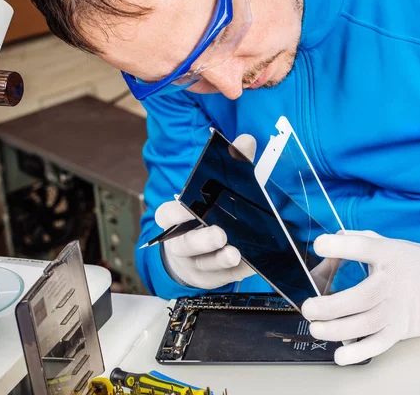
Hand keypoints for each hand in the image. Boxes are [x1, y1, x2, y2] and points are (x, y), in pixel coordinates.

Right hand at [154, 134, 256, 288]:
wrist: (195, 252)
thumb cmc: (204, 214)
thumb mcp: (214, 188)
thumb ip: (231, 164)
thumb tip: (246, 140)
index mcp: (172, 219)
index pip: (168, 215)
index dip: (178, 213)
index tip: (191, 208)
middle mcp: (179, 243)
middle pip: (184, 243)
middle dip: (201, 239)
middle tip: (220, 234)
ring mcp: (194, 264)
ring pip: (204, 264)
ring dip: (220, 259)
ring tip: (236, 253)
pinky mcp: (210, 279)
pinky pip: (224, 278)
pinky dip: (237, 272)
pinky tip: (251, 265)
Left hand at [301, 230, 419, 365]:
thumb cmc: (411, 262)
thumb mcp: (388, 243)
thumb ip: (358, 240)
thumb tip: (331, 242)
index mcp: (389, 254)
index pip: (364, 247)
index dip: (340, 247)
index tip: (320, 246)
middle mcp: (393, 283)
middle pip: (361, 297)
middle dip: (330, 305)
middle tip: (308, 308)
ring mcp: (397, 309)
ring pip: (365, 324)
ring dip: (337, 330)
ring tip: (316, 328)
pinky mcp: (399, 330)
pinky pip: (378, 344)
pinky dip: (358, 352)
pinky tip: (339, 355)